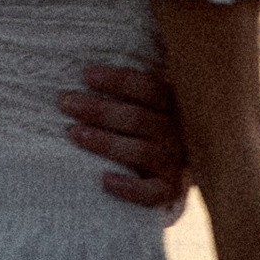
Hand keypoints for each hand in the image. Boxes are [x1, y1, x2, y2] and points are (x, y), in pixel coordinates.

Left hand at [60, 60, 188, 211]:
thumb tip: (92, 67)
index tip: (85, 75)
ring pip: (140, 152)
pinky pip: (152, 193)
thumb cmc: (157, 130)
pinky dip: (130, 188)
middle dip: (99, 110)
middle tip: (65, 103)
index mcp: (174, 106)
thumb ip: (135, 88)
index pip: (148, 88)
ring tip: (74, 133)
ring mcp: (175, 163)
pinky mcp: (170, 191)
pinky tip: (105, 180)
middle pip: (137, 118)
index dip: (117, 81)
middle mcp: (177, 133)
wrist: (193, 170)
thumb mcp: (155, 105)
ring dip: (105, 142)